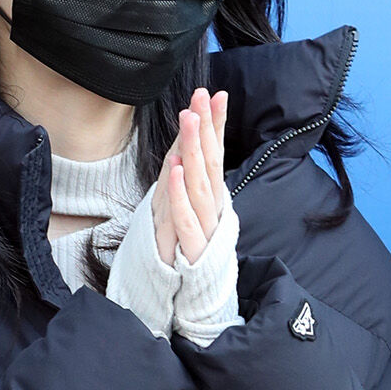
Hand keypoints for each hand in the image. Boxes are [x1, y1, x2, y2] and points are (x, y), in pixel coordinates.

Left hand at [152, 87, 227, 266]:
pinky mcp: (192, 247)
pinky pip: (185, 217)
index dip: (216, 124)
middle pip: (209, 162)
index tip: (214, 94)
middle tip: (199, 96)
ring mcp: (205, 226)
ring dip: (193, 150)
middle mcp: (214, 207)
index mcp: (214, 196)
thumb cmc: (196, 248)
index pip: (215, 153)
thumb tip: (193, 146)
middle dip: (205, 127)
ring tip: (188, 120)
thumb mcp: (195, 211)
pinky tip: (175, 170)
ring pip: (200, 183)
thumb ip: (196, 180)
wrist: (201, 296)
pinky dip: (180, 193)